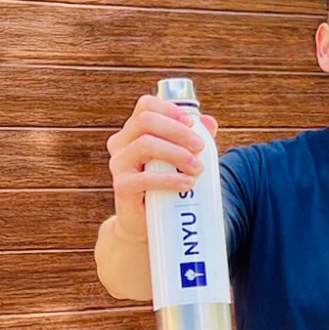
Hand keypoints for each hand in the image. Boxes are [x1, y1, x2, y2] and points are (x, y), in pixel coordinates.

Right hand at [106, 94, 218, 241]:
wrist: (145, 222)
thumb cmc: (164, 185)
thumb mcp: (179, 159)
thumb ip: (192, 139)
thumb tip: (210, 122)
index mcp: (133, 131)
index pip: (145, 106)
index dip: (169, 110)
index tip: (192, 123)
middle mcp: (121, 144)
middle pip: (146, 121)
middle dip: (177, 131)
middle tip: (200, 147)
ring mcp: (118, 164)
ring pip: (144, 145)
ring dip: (176, 153)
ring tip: (198, 167)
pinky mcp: (121, 187)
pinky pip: (143, 178)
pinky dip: (169, 179)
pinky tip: (187, 183)